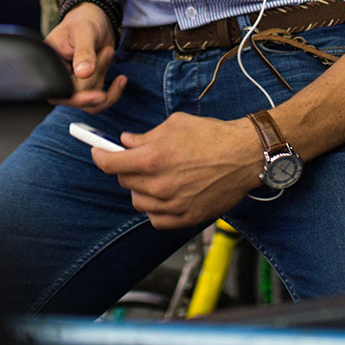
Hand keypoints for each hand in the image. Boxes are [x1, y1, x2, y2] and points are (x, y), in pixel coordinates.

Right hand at [45, 2, 127, 112]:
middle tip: (106, 52)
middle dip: (96, 76)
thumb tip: (83, 73)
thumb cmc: (85, 20)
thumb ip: (84, 52)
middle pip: (77, 98)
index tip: (100, 96)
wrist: (97, 18)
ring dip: (104, 78)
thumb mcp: (85, 32)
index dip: (79, 97)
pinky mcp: (86, 86)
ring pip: (90, 103)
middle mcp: (58, 77)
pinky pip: (99, 101)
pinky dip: (112, 92)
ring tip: (108, 53)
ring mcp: (72, 83)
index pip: (61, 90)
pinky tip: (120, 79)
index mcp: (50, 63)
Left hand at [95, 112, 261, 229]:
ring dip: (140, 189)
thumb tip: (126, 142)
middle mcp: (160, 185)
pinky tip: (165, 196)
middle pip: (125, 182)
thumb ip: (146, 136)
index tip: (99, 152)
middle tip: (137, 160)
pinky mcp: (187, 218)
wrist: (245, 155)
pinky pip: (156, 219)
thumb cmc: (213, 136)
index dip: (100, 156)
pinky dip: (155, 209)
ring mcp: (173, 205)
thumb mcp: (175, 125)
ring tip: (156, 177)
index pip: (111, 164)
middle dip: (126, 169)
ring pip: (139, 202)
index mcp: (153, 158)